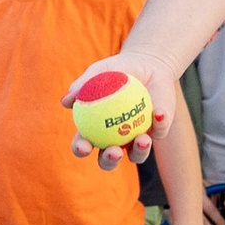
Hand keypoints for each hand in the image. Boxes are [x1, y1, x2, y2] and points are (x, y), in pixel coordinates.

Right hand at [61, 56, 179, 169]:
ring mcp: (136, 138)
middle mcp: (115, 140)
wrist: (147, 64)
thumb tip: (65, 100)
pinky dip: (159, 123)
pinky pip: (159, 131)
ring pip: (136, 155)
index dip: (81, 149)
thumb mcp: (98, 72)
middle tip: (114, 151)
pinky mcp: (158, 131)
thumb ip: (82, 85)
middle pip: (108, 160)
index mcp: (95, 130)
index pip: (84, 145)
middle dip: (109, 160)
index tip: (84, 146)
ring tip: (142, 139)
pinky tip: (158, 113)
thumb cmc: (117, 70)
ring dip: (139, 151)